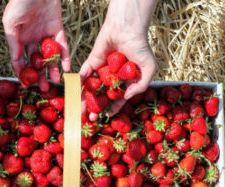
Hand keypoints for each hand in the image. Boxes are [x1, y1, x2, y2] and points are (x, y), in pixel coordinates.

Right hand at [2, 0, 70, 90]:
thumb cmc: (19, 2)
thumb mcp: (10, 23)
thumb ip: (13, 42)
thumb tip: (16, 61)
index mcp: (19, 39)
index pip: (20, 60)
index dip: (23, 73)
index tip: (26, 85)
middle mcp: (32, 39)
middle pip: (36, 62)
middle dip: (39, 76)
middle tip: (43, 88)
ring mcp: (46, 35)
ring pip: (50, 56)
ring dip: (52, 69)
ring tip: (54, 81)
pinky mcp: (58, 29)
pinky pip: (62, 46)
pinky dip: (64, 57)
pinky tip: (66, 68)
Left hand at [80, 0, 157, 120]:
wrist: (127, 29)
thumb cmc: (140, 47)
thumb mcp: (149, 69)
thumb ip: (141, 86)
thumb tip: (126, 97)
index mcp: (125, 80)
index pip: (117, 98)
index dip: (112, 108)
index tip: (106, 116)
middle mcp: (112, 77)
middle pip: (102, 96)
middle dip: (96, 108)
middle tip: (90, 118)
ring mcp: (101, 70)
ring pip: (91, 89)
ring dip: (85, 100)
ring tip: (80, 111)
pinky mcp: (92, 63)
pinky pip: (83, 76)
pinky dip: (78, 85)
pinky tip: (75, 95)